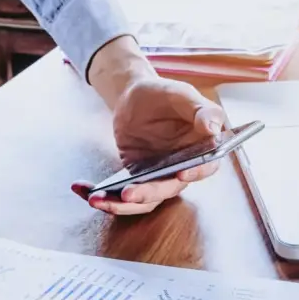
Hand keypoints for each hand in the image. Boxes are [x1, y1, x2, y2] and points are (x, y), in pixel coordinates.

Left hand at [73, 75, 224, 214]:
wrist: (134, 97)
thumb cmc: (163, 95)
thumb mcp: (181, 95)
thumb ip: (201, 110)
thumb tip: (214, 128)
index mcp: (201, 150)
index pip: (206, 166)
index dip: (196, 172)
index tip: (182, 173)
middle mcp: (183, 169)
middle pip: (169, 190)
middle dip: (147, 194)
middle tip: (127, 193)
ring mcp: (158, 177)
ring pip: (145, 200)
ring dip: (120, 205)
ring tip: (97, 199)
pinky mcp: (137, 179)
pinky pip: (123, 195)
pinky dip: (104, 196)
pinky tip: (84, 191)